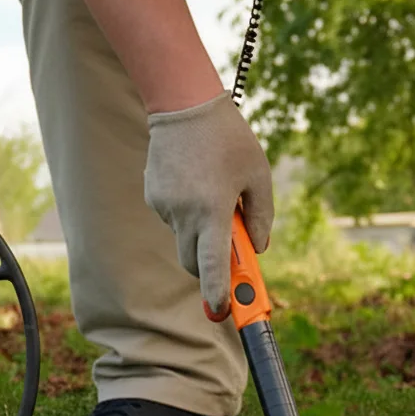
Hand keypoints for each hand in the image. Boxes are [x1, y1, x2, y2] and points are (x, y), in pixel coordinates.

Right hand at [144, 93, 273, 318]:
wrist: (183, 104)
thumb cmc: (229, 139)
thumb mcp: (258, 175)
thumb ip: (261, 216)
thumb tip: (258, 248)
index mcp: (213, 210)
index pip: (213, 265)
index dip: (218, 292)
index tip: (221, 311)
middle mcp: (184, 213)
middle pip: (193, 263)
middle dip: (210, 268)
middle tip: (231, 252)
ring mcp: (164, 205)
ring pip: (184, 238)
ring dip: (200, 232)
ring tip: (214, 191)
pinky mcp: (153, 196)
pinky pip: (173, 218)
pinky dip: (187, 213)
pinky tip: (196, 180)